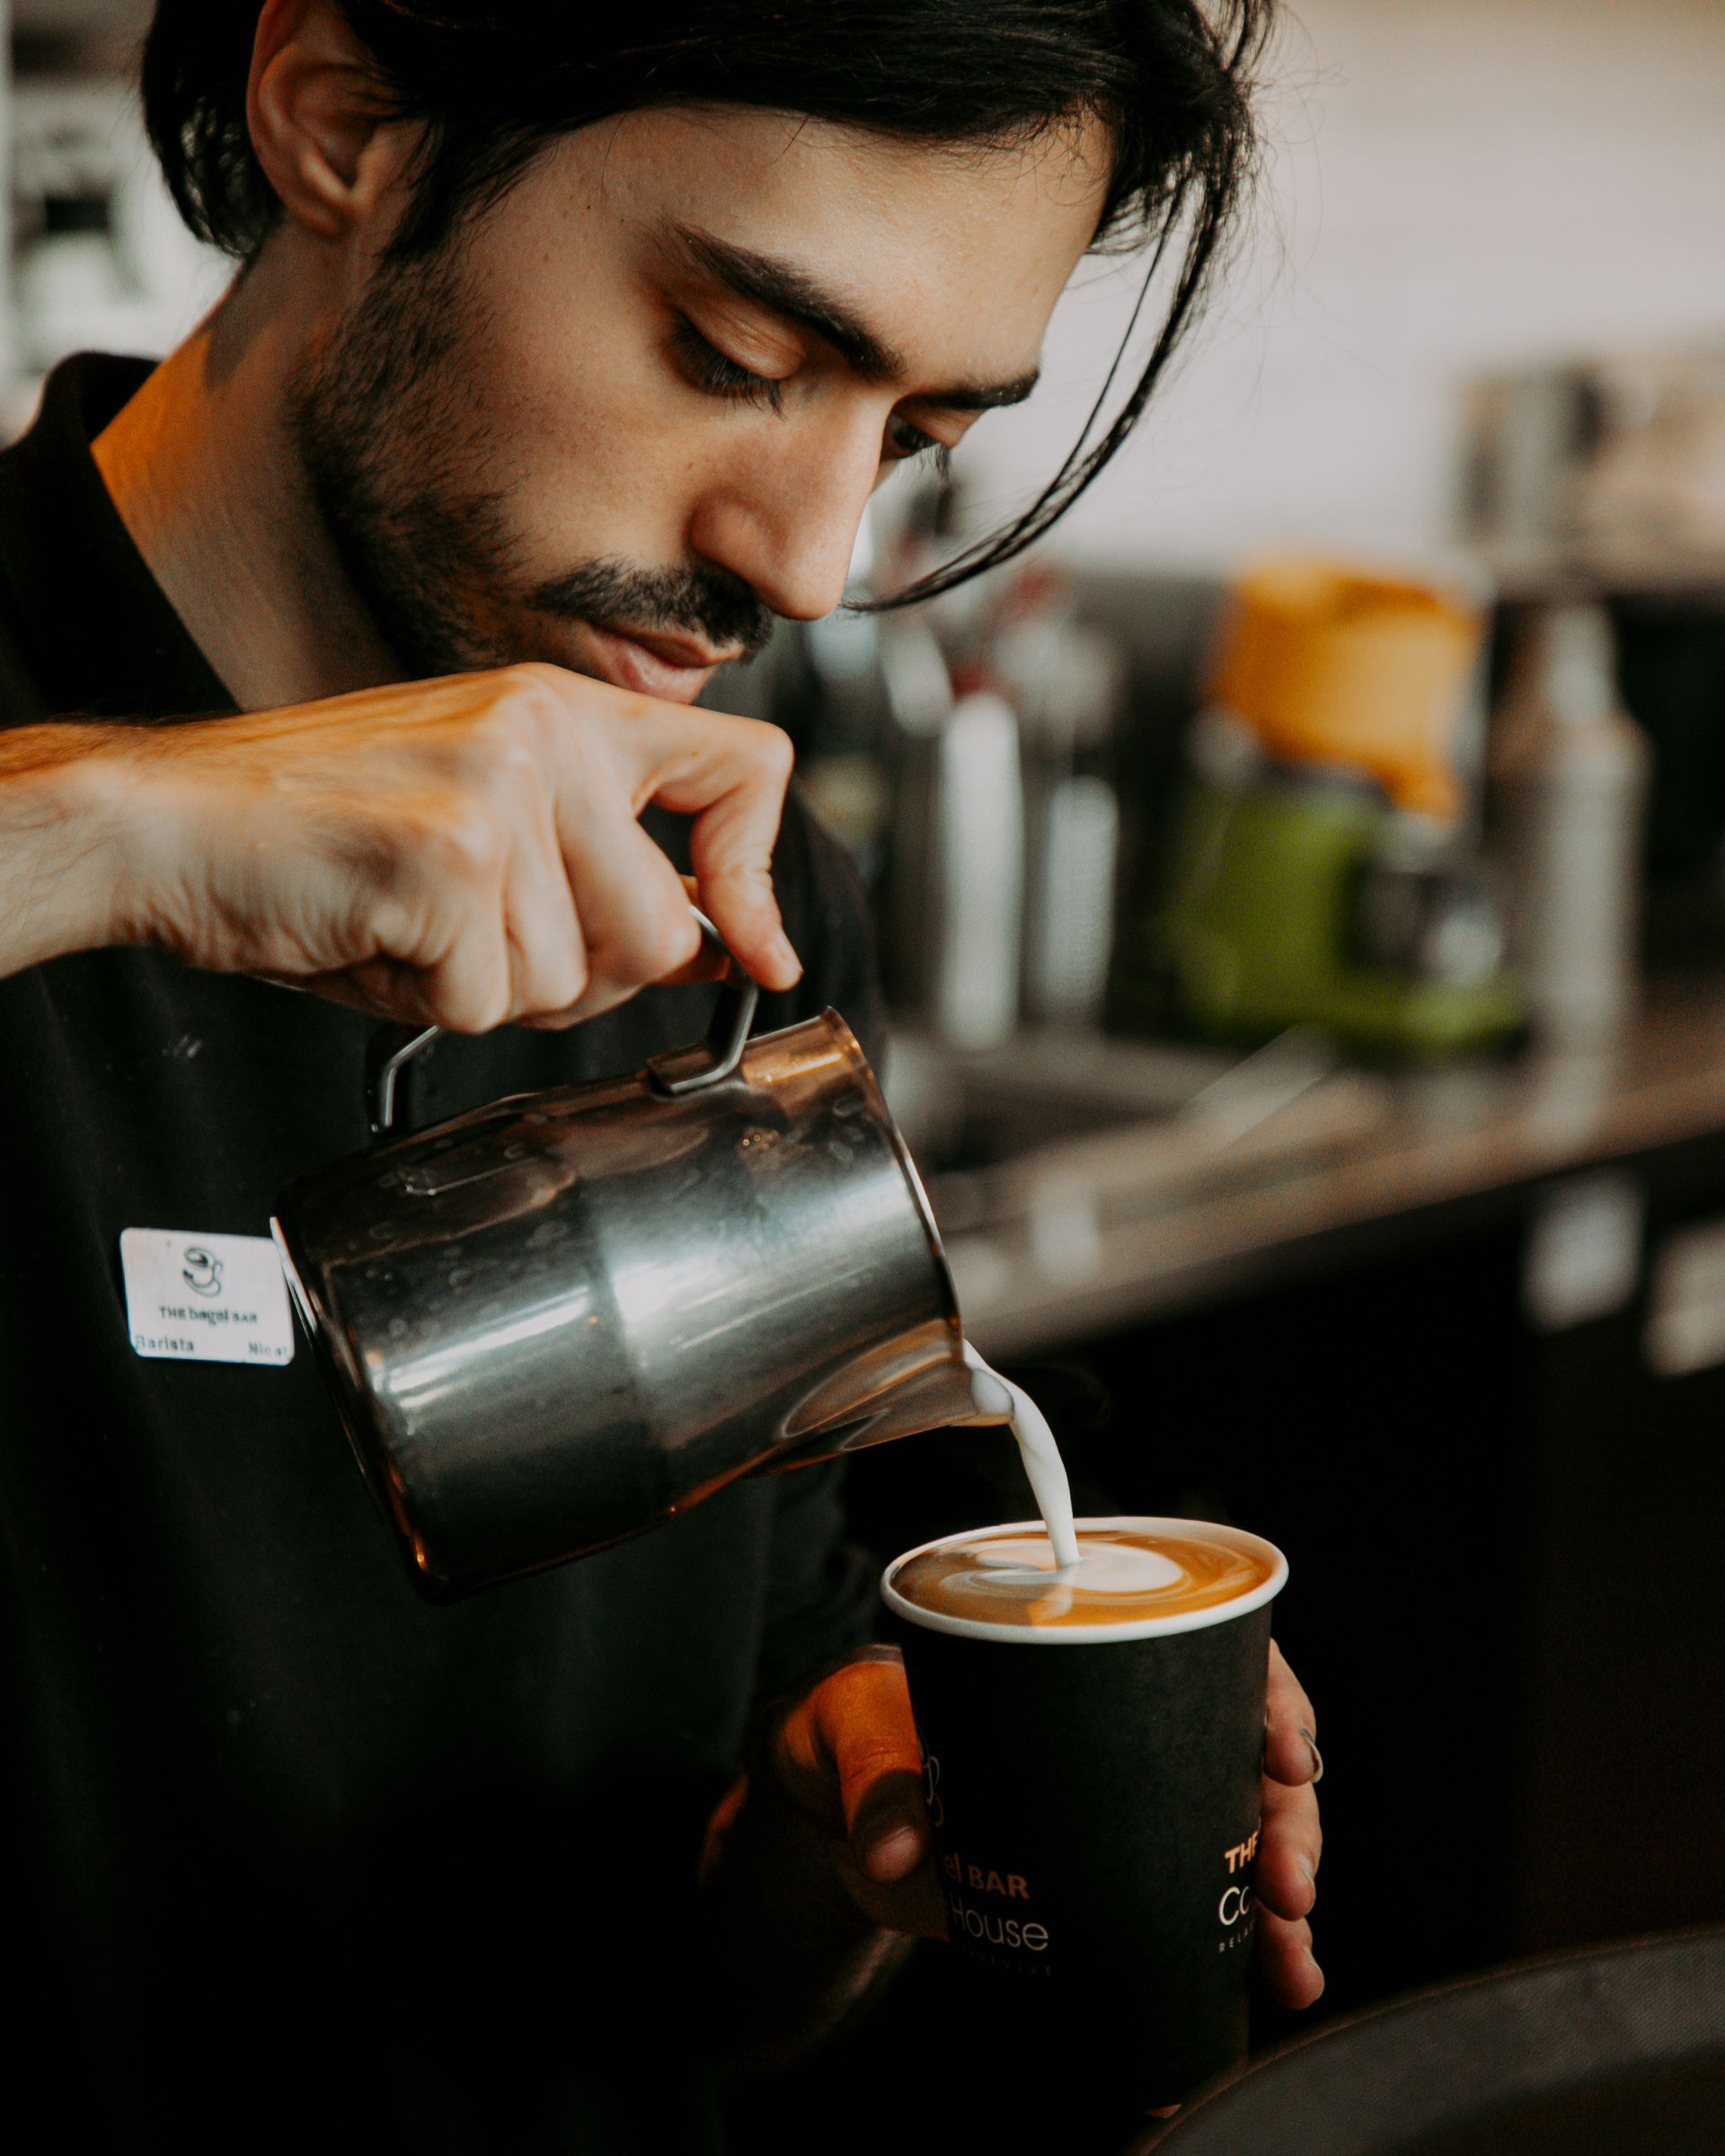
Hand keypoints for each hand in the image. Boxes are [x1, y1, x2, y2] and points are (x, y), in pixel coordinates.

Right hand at [83, 662, 799, 1027]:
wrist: (164, 825)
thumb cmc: (314, 836)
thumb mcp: (490, 832)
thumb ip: (606, 874)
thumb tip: (724, 945)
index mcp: (566, 712)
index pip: (747, 768)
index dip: (759, 880)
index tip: (754, 950)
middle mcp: (547, 731)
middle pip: (662, 933)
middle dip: (575, 977)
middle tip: (478, 942)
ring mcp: (500, 789)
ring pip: (571, 980)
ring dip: (485, 990)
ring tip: (406, 925)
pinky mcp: (450, 856)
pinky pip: (486, 1000)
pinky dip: (422, 1001)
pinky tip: (371, 939)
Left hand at [769, 1641, 1324, 2006]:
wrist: (831, 1793)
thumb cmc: (858, 1721)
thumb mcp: (859, 1730)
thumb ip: (875, 1783)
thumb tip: (893, 1849)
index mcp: (1084, 1653)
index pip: (1214, 1648)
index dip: (1269, 1694)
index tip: (1283, 1751)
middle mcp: (1126, 1723)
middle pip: (1246, 1752)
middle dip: (1289, 1818)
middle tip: (1289, 1881)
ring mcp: (1127, 1802)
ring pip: (1241, 1833)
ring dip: (1281, 1897)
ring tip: (1289, 1956)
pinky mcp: (1110, 1874)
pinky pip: (1195, 1902)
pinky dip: (1239, 1947)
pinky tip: (1268, 1985)